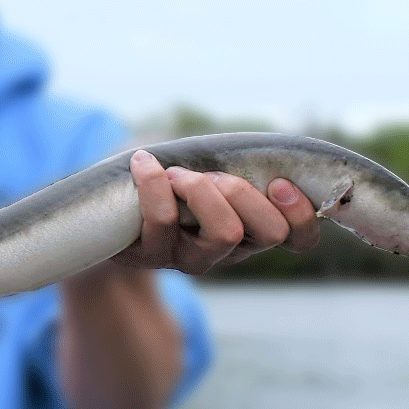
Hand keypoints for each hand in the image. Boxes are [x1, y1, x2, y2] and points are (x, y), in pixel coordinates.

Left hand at [112, 149, 319, 274]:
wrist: (108, 209)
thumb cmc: (166, 178)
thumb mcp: (205, 167)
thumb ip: (235, 161)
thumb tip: (266, 150)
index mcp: (250, 230)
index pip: (299, 239)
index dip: (301, 214)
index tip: (280, 182)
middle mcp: (227, 252)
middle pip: (269, 232)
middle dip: (244, 191)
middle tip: (214, 174)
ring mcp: (190, 259)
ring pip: (224, 232)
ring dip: (203, 190)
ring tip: (177, 174)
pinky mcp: (152, 256)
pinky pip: (164, 220)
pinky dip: (155, 183)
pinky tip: (143, 163)